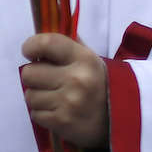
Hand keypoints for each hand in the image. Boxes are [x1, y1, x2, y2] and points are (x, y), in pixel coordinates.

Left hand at [21, 34, 109, 148]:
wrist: (122, 120)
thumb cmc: (99, 84)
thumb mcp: (90, 59)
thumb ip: (68, 45)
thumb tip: (44, 28)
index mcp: (84, 59)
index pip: (46, 43)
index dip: (31, 46)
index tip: (30, 52)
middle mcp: (76, 79)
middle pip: (29, 73)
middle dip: (34, 77)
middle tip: (47, 80)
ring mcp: (69, 103)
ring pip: (30, 96)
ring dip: (38, 97)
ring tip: (55, 98)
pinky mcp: (63, 123)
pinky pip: (35, 114)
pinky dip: (42, 114)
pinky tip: (58, 111)